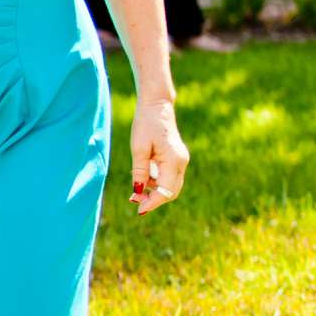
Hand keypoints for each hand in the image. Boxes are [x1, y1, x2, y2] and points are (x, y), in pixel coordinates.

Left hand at [128, 95, 188, 213]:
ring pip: (170, 186)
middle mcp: (181, 162)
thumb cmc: (145, 123)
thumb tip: (138, 192)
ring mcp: (180, 160)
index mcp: (174, 160)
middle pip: (171, 192)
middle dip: (154, 199)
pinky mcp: (176, 158)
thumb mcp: (138, 148)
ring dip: (154, 191)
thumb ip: (140, 171)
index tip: (139, 210)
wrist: (156, 105)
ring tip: (135, 192)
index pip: (166, 191)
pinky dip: (156, 182)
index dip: (153, 202)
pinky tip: (143, 179)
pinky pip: (168, 177)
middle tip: (134, 201)